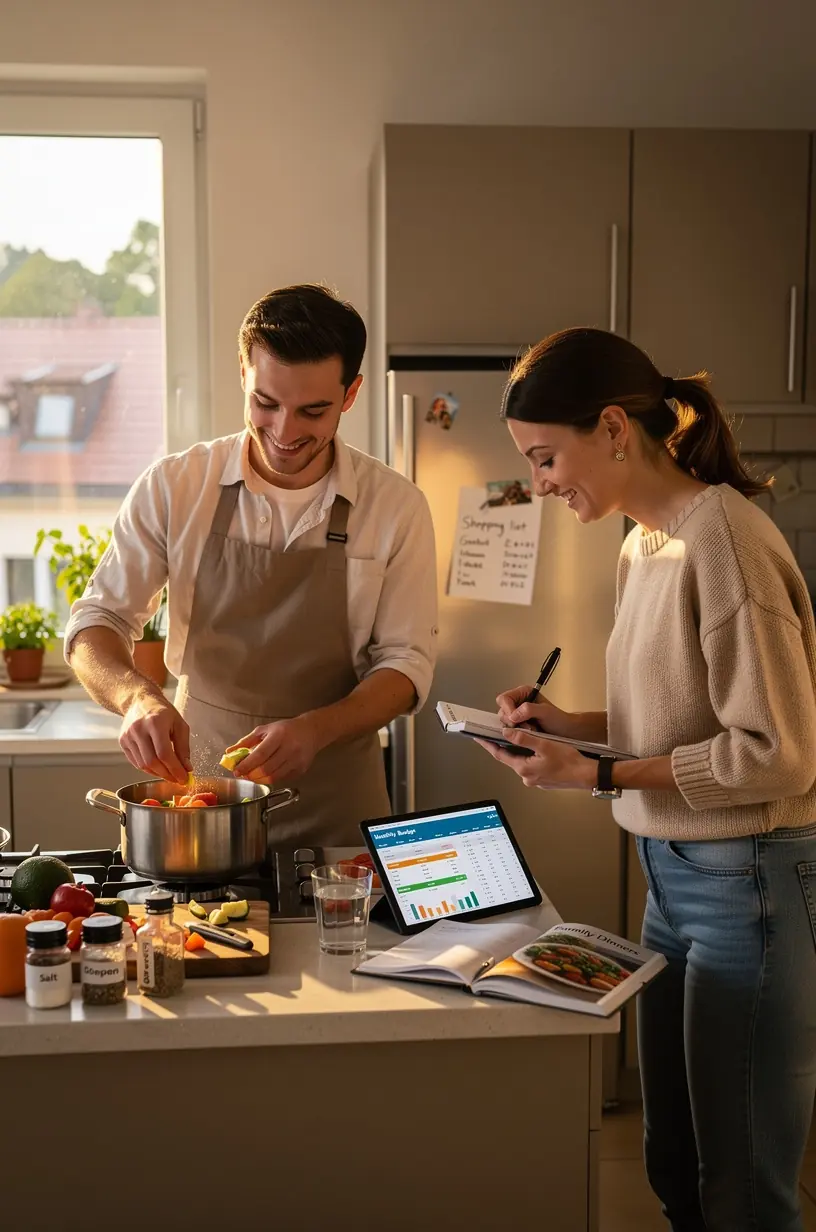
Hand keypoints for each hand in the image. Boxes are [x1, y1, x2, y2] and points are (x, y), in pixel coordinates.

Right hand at [120, 695, 191, 784]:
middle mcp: (138, 729)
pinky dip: (148, 769)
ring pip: (142, 765)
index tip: (184, 779)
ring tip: (169, 773)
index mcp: (155, 722)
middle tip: (178, 779)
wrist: (140, 701)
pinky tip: (158, 767)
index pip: (164, 753)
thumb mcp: (180, 725)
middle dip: (167, 774)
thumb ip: (184, 748)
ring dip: (158, 773)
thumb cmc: (163, 712)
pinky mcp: (122, 742)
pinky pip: (136, 762)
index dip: (175, 769)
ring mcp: (127, 736)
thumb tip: (187, 769)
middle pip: (152, 762)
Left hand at [226, 716, 320, 784]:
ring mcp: (297, 760)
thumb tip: (229, 753)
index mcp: (279, 735)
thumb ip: (246, 742)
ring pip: (273, 777)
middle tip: (243, 774)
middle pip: (266, 769)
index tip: (236, 771)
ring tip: (253, 775)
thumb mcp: (265, 730)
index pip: (260, 754)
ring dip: (259, 779)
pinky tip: (268, 772)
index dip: (246, 765)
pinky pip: (282, 779)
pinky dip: (271, 778)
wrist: (311, 731)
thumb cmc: (286, 729)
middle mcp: (290, 748)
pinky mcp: (301, 769)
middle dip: (251, 775)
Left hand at [474, 727, 594, 790]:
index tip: (478, 737)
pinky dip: (531, 757)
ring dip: (521, 751)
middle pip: (511, 758)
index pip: (499, 754)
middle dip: (506, 746)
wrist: (587, 775)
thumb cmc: (569, 761)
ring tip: (524, 738)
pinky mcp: (543, 781)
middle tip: (501, 733)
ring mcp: (535, 780)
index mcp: (524, 768)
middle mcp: (527, 777)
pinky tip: (539, 751)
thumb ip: (523, 738)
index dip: (488, 744)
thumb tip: (507, 734)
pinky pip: (532, 766)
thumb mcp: (544, 744)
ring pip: (522, 761)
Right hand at [496, 685, 570, 734]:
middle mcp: (517, 702)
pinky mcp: (518, 726)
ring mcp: (517, 715)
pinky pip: (510, 730)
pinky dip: (517, 733)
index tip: (514, 719)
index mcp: (523, 693)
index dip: (507, 709)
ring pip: (505, 722)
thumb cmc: (559, 719)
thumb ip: (529, 710)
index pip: (504, 699)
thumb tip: (513, 715)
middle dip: (512, 721)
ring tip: (530, 730)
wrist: (565, 731)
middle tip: (526, 726)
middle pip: (502, 711)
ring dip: (516, 728)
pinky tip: (528, 734)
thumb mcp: (545, 712)